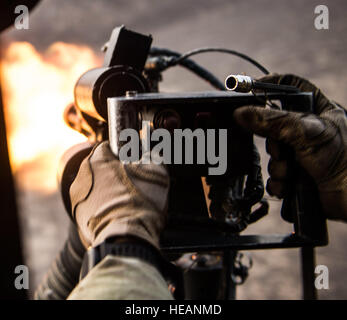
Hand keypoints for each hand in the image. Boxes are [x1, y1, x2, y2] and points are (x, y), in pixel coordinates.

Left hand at [69, 141, 169, 248]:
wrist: (125, 238)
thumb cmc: (139, 204)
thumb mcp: (156, 173)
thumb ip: (153, 156)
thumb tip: (153, 153)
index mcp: (97, 158)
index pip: (109, 147)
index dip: (124, 154)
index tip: (133, 163)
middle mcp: (82, 175)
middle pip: (101, 167)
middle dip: (116, 173)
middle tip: (134, 185)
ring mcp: (77, 197)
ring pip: (96, 187)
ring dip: (109, 190)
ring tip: (128, 202)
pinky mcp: (78, 216)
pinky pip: (93, 205)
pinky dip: (104, 207)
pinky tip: (119, 213)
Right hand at [233, 74, 346, 220]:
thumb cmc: (346, 161)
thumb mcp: (307, 133)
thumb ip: (273, 121)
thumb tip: (241, 112)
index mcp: (318, 111)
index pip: (290, 86)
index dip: (270, 85)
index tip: (250, 92)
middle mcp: (307, 131)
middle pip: (273, 126)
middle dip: (273, 144)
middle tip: (282, 151)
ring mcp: (302, 154)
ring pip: (272, 155)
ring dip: (277, 167)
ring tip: (291, 173)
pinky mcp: (297, 175)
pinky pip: (274, 176)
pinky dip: (277, 182)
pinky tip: (288, 186)